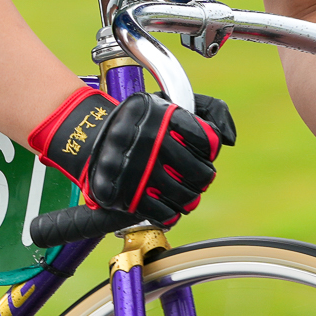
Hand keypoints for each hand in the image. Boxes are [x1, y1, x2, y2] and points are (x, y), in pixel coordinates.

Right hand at [28, 89, 229, 225]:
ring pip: (186, 196)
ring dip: (190, 196)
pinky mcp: (128, 195)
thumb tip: (227, 138)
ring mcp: (140, 171)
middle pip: (200, 173)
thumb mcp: (165, 102)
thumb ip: (204, 110)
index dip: (209, 149)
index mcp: (163, 117)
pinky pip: (164, 213)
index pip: (207, 141)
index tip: (202, 151)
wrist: (88, 137)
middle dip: (202, 176)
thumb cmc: (135, 122)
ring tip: (184, 192)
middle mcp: (151, 143)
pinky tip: (168, 204)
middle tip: (197, 176)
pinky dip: (171, 212)